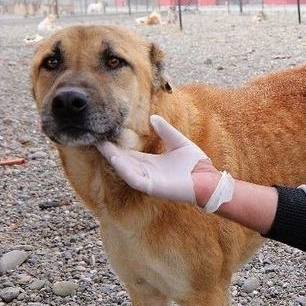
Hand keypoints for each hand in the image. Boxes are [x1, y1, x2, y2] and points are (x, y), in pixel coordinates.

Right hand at [96, 115, 215, 205]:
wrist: (209, 179)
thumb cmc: (196, 165)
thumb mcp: (179, 142)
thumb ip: (166, 131)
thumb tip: (152, 118)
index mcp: (152, 163)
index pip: (130, 154)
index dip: (118, 145)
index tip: (106, 134)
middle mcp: (148, 172)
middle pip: (124, 161)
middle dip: (110, 151)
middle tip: (96, 139)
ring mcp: (149, 181)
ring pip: (126, 170)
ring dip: (114, 159)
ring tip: (102, 147)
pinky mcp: (152, 187)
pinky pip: (134, 179)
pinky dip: (124, 169)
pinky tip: (116, 159)